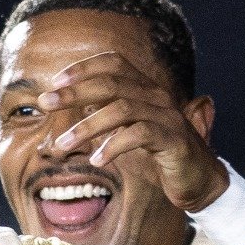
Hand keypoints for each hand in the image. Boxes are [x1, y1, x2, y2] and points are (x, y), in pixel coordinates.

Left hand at [38, 50, 228, 211]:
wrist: (199, 181)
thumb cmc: (158, 157)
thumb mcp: (126, 134)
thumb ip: (104, 121)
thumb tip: (71, 114)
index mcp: (145, 89)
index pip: (114, 64)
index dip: (83, 67)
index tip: (54, 82)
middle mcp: (156, 96)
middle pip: (111, 83)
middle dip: (74, 93)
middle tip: (46, 104)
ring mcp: (167, 116)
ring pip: (122, 109)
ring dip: (87, 127)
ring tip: (62, 146)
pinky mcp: (173, 139)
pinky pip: (139, 134)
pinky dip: (113, 146)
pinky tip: (97, 160)